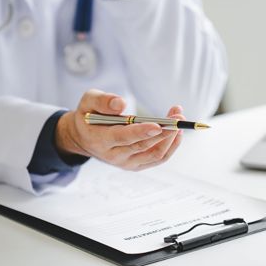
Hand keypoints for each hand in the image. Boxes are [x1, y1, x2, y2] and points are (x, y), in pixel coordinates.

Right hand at [56, 89, 184, 170]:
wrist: (85, 138)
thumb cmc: (89, 116)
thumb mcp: (88, 101)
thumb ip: (102, 101)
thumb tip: (121, 103)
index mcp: (100, 140)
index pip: (123, 138)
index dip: (141, 132)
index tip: (158, 125)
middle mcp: (114, 156)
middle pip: (143, 146)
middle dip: (164, 131)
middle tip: (178, 115)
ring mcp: (127, 163)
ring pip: (155, 155)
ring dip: (171, 138)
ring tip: (179, 119)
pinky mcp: (137, 165)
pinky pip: (158, 158)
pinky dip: (171, 145)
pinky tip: (177, 132)